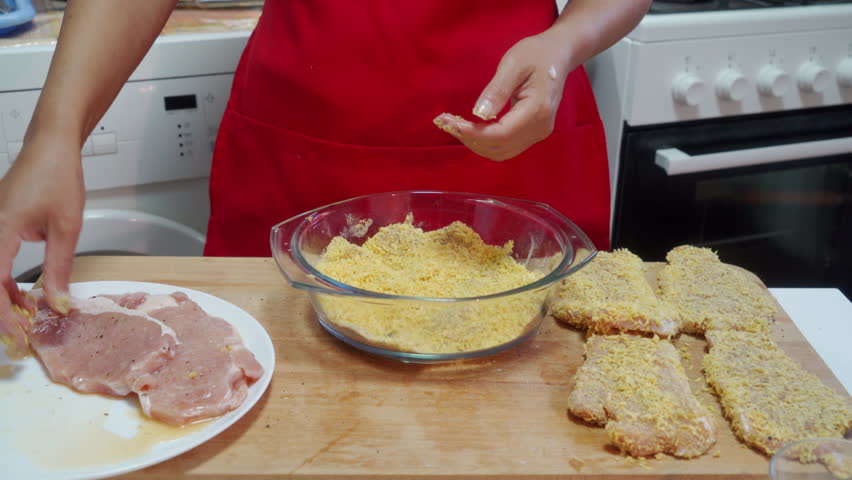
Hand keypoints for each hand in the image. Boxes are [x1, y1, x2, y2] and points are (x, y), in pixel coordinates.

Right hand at [0, 134, 83, 354]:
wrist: (51, 146)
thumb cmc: (58, 178)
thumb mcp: (66, 227)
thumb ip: (59, 268)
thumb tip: (57, 304)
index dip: (1, 313)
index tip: (16, 333)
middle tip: (17, 333)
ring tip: (21, 316)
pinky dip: (0, 280)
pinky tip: (18, 294)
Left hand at [433, 30, 571, 160]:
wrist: (558, 54)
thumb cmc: (536, 54)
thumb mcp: (513, 64)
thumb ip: (497, 91)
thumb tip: (479, 115)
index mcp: (537, 110)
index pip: (501, 134)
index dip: (473, 134)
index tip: (449, 123)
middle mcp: (540, 128)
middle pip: (499, 147)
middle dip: (470, 139)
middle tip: (445, 122)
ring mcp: (538, 133)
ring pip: (501, 152)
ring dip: (476, 143)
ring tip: (454, 126)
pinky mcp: (533, 134)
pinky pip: (506, 147)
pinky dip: (486, 142)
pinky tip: (471, 129)